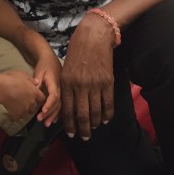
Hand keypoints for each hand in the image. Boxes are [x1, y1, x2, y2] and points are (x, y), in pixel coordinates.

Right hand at [0, 70, 45, 120]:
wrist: (3, 88)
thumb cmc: (12, 79)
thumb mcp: (23, 75)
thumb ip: (31, 79)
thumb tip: (36, 82)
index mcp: (35, 93)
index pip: (42, 98)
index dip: (38, 98)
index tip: (34, 97)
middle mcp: (31, 103)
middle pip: (34, 108)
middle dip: (30, 106)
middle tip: (24, 102)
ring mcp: (24, 110)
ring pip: (26, 114)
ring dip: (23, 112)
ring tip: (17, 108)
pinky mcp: (16, 114)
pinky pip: (16, 118)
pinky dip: (14, 116)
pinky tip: (10, 113)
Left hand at [33, 52, 61, 126]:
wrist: (51, 59)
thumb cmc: (44, 65)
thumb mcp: (39, 70)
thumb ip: (37, 79)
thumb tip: (35, 87)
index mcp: (55, 82)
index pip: (54, 95)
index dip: (49, 104)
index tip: (43, 111)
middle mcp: (61, 88)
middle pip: (58, 103)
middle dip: (50, 113)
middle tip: (40, 120)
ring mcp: (63, 91)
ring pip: (60, 106)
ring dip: (53, 115)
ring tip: (46, 124)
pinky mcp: (62, 93)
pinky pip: (61, 105)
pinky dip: (57, 113)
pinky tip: (53, 120)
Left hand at [60, 15, 114, 140]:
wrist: (93, 36)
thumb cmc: (77, 50)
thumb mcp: (66, 67)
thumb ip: (67, 86)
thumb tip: (67, 104)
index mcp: (66, 82)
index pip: (67, 109)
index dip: (69, 124)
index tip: (71, 134)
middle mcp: (79, 85)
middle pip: (81, 114)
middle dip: (82, 129)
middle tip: (84, 138)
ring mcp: (94, 84)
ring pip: (95, 111)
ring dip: (94, 124)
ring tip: (94, 129)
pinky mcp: (107, 81)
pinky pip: (108, 103)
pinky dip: (107, 114)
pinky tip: (105, 120)